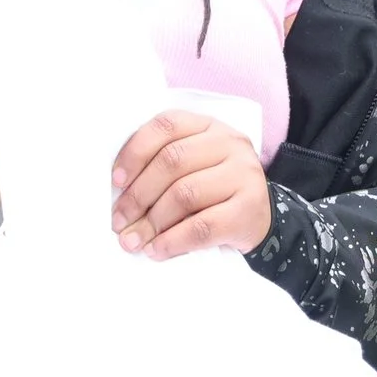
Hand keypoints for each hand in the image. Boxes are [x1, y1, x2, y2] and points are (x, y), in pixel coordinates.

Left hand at [108, 111, 270, 259]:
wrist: (260, 218)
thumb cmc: (214, 191)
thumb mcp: (193, 166)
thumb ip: (162, 165)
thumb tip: (119, 194)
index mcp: (208, 126)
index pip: (166, 126)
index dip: (135, 152)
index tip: (116, 181)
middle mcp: (229, 143)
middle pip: (172, 162)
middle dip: (138, 195)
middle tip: (119, 221)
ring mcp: (243, 175)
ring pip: (184, 194)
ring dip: (152, 222)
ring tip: (135, 239)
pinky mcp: (248, 209)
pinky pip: (202, 226)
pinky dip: (173, 241)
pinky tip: (157, 250)